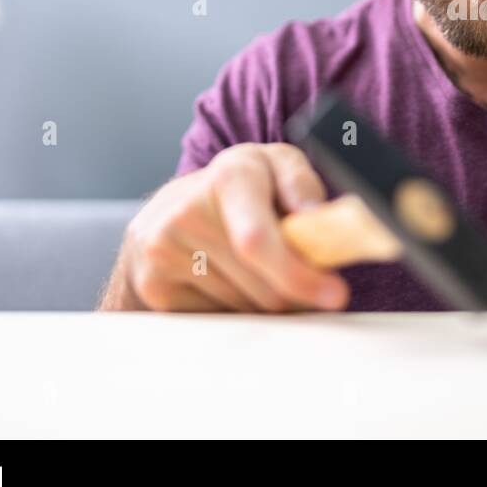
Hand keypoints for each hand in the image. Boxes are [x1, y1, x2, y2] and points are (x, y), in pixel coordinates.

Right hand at [107, 143, 350, 311]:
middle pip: (260, 287)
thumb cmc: (244, 187)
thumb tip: (318, 216)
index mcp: (228, 176)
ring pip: (242, 309)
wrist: (177, 203)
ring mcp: (161, 250)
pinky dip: (234, 310)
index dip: (298, 274)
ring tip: (258, 270)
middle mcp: (185, 210)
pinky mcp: (152, 285)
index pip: (258, 241)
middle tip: (303, 280)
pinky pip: (214, 320)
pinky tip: (230, 280)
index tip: (334, 295)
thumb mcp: (279, 166)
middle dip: (294, 294)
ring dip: (264, 302)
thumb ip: (303, 186)